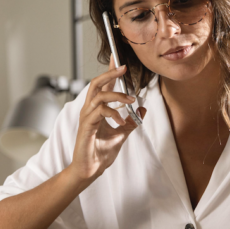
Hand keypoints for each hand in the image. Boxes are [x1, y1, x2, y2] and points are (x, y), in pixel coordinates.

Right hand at [68, 61, 144, 186]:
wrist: (90, 169)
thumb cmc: (100, 152)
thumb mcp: (122, 134)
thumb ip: (131, 121)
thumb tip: (143, 108)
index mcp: (96, 110)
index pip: (102, 85)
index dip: (110, 71)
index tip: (117, 58)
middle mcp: (89, 110)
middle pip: (96, 83)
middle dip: (110, 73)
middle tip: (124, 67)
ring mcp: (86, 117)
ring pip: (99, 95)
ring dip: (117, 95)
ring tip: (131, 100)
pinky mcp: (86, 126)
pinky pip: (99, 112)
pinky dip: (113, 113)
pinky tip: (121, 121)